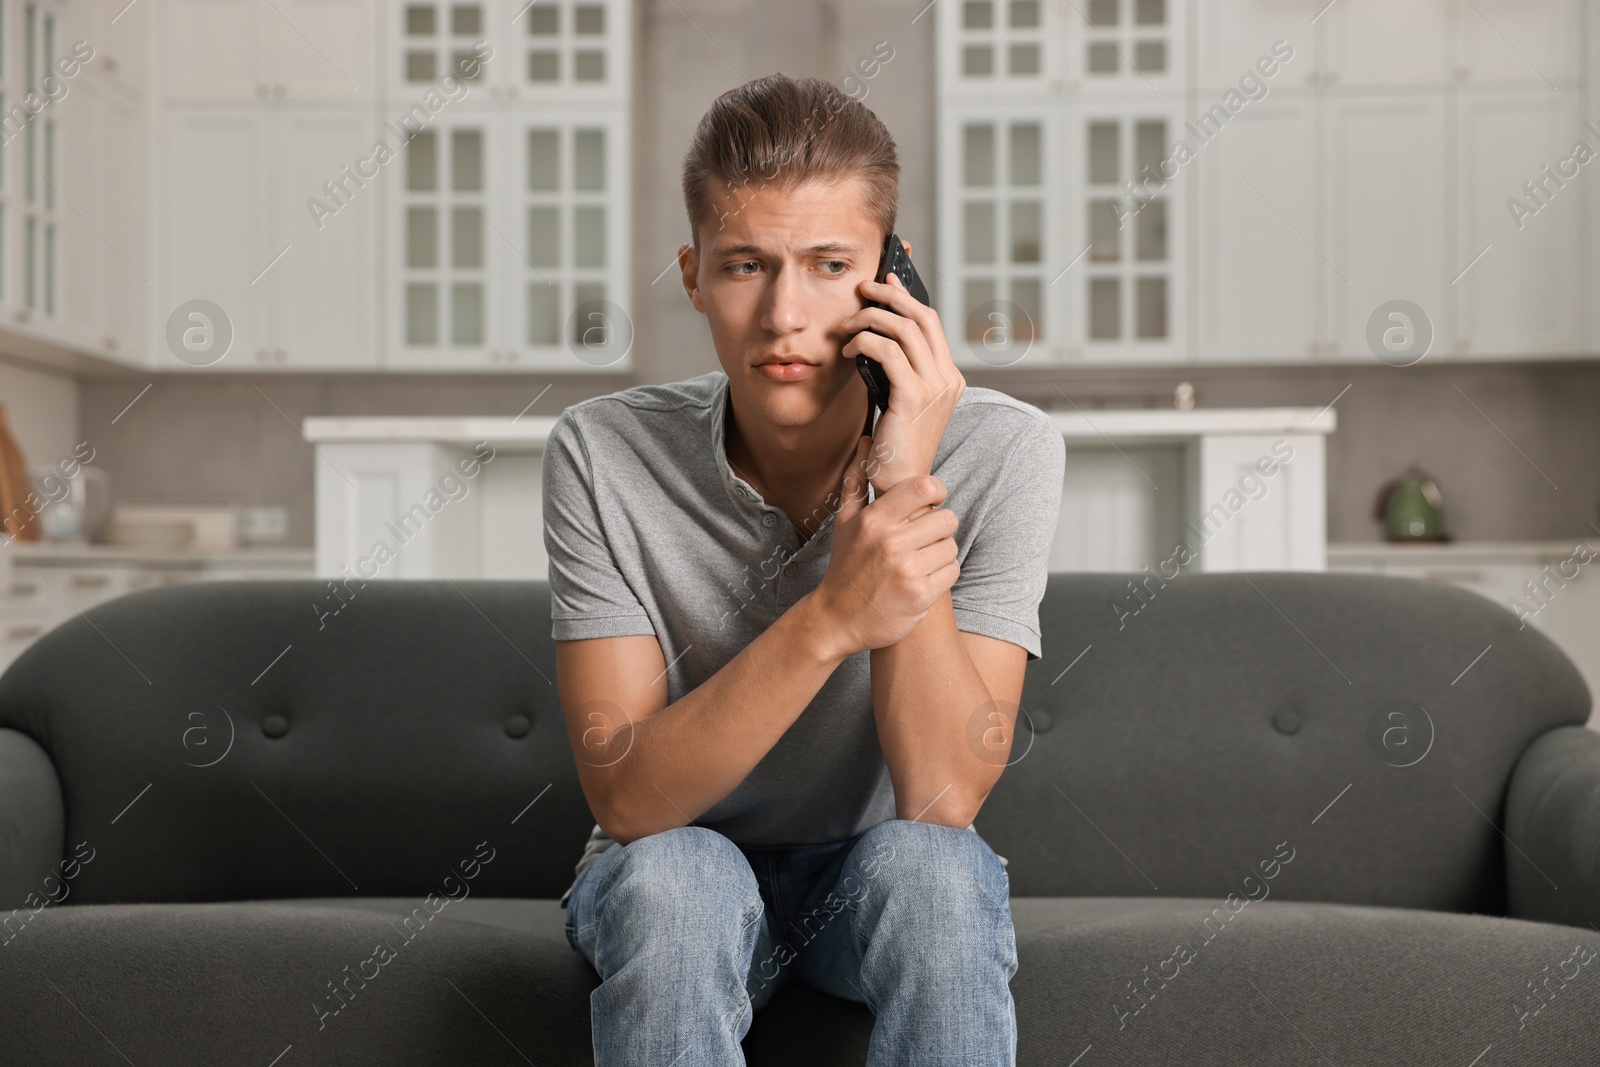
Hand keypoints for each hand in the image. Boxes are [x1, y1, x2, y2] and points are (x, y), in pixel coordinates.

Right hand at [809, 438, 960, 657]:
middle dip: (940, 526)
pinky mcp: (920, 595)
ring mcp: (906, 570)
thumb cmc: (845, 565)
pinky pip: (952, 571)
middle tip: (925, 537)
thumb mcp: (844, 521)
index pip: (924, 487)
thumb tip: (865, 441)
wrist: (836, 619)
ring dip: (941, 552)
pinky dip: (943, 574)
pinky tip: (924, 578)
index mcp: (874, 519)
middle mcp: (891, 542)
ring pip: (951, 546)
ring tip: (921, 559)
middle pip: (946, 517)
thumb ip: (856, 479)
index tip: (933, 500)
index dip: (937, 491)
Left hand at [841, 247, 965, 493]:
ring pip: (904, 329)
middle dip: (890, 295)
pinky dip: (864, 343)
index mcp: (950, 378)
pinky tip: (847, 351)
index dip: (907, 297)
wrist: (901, 486)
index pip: (931, 323)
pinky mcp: (914, 397)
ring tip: (846, 325)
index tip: (885, 281)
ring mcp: (935, 387)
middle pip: (923, 317)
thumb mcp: (900, 403)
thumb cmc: (895, 448)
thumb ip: (897, 373)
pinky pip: (887, 352)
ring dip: (870, 318)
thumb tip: (875, 339)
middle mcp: (948, 378)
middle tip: (862, 289)